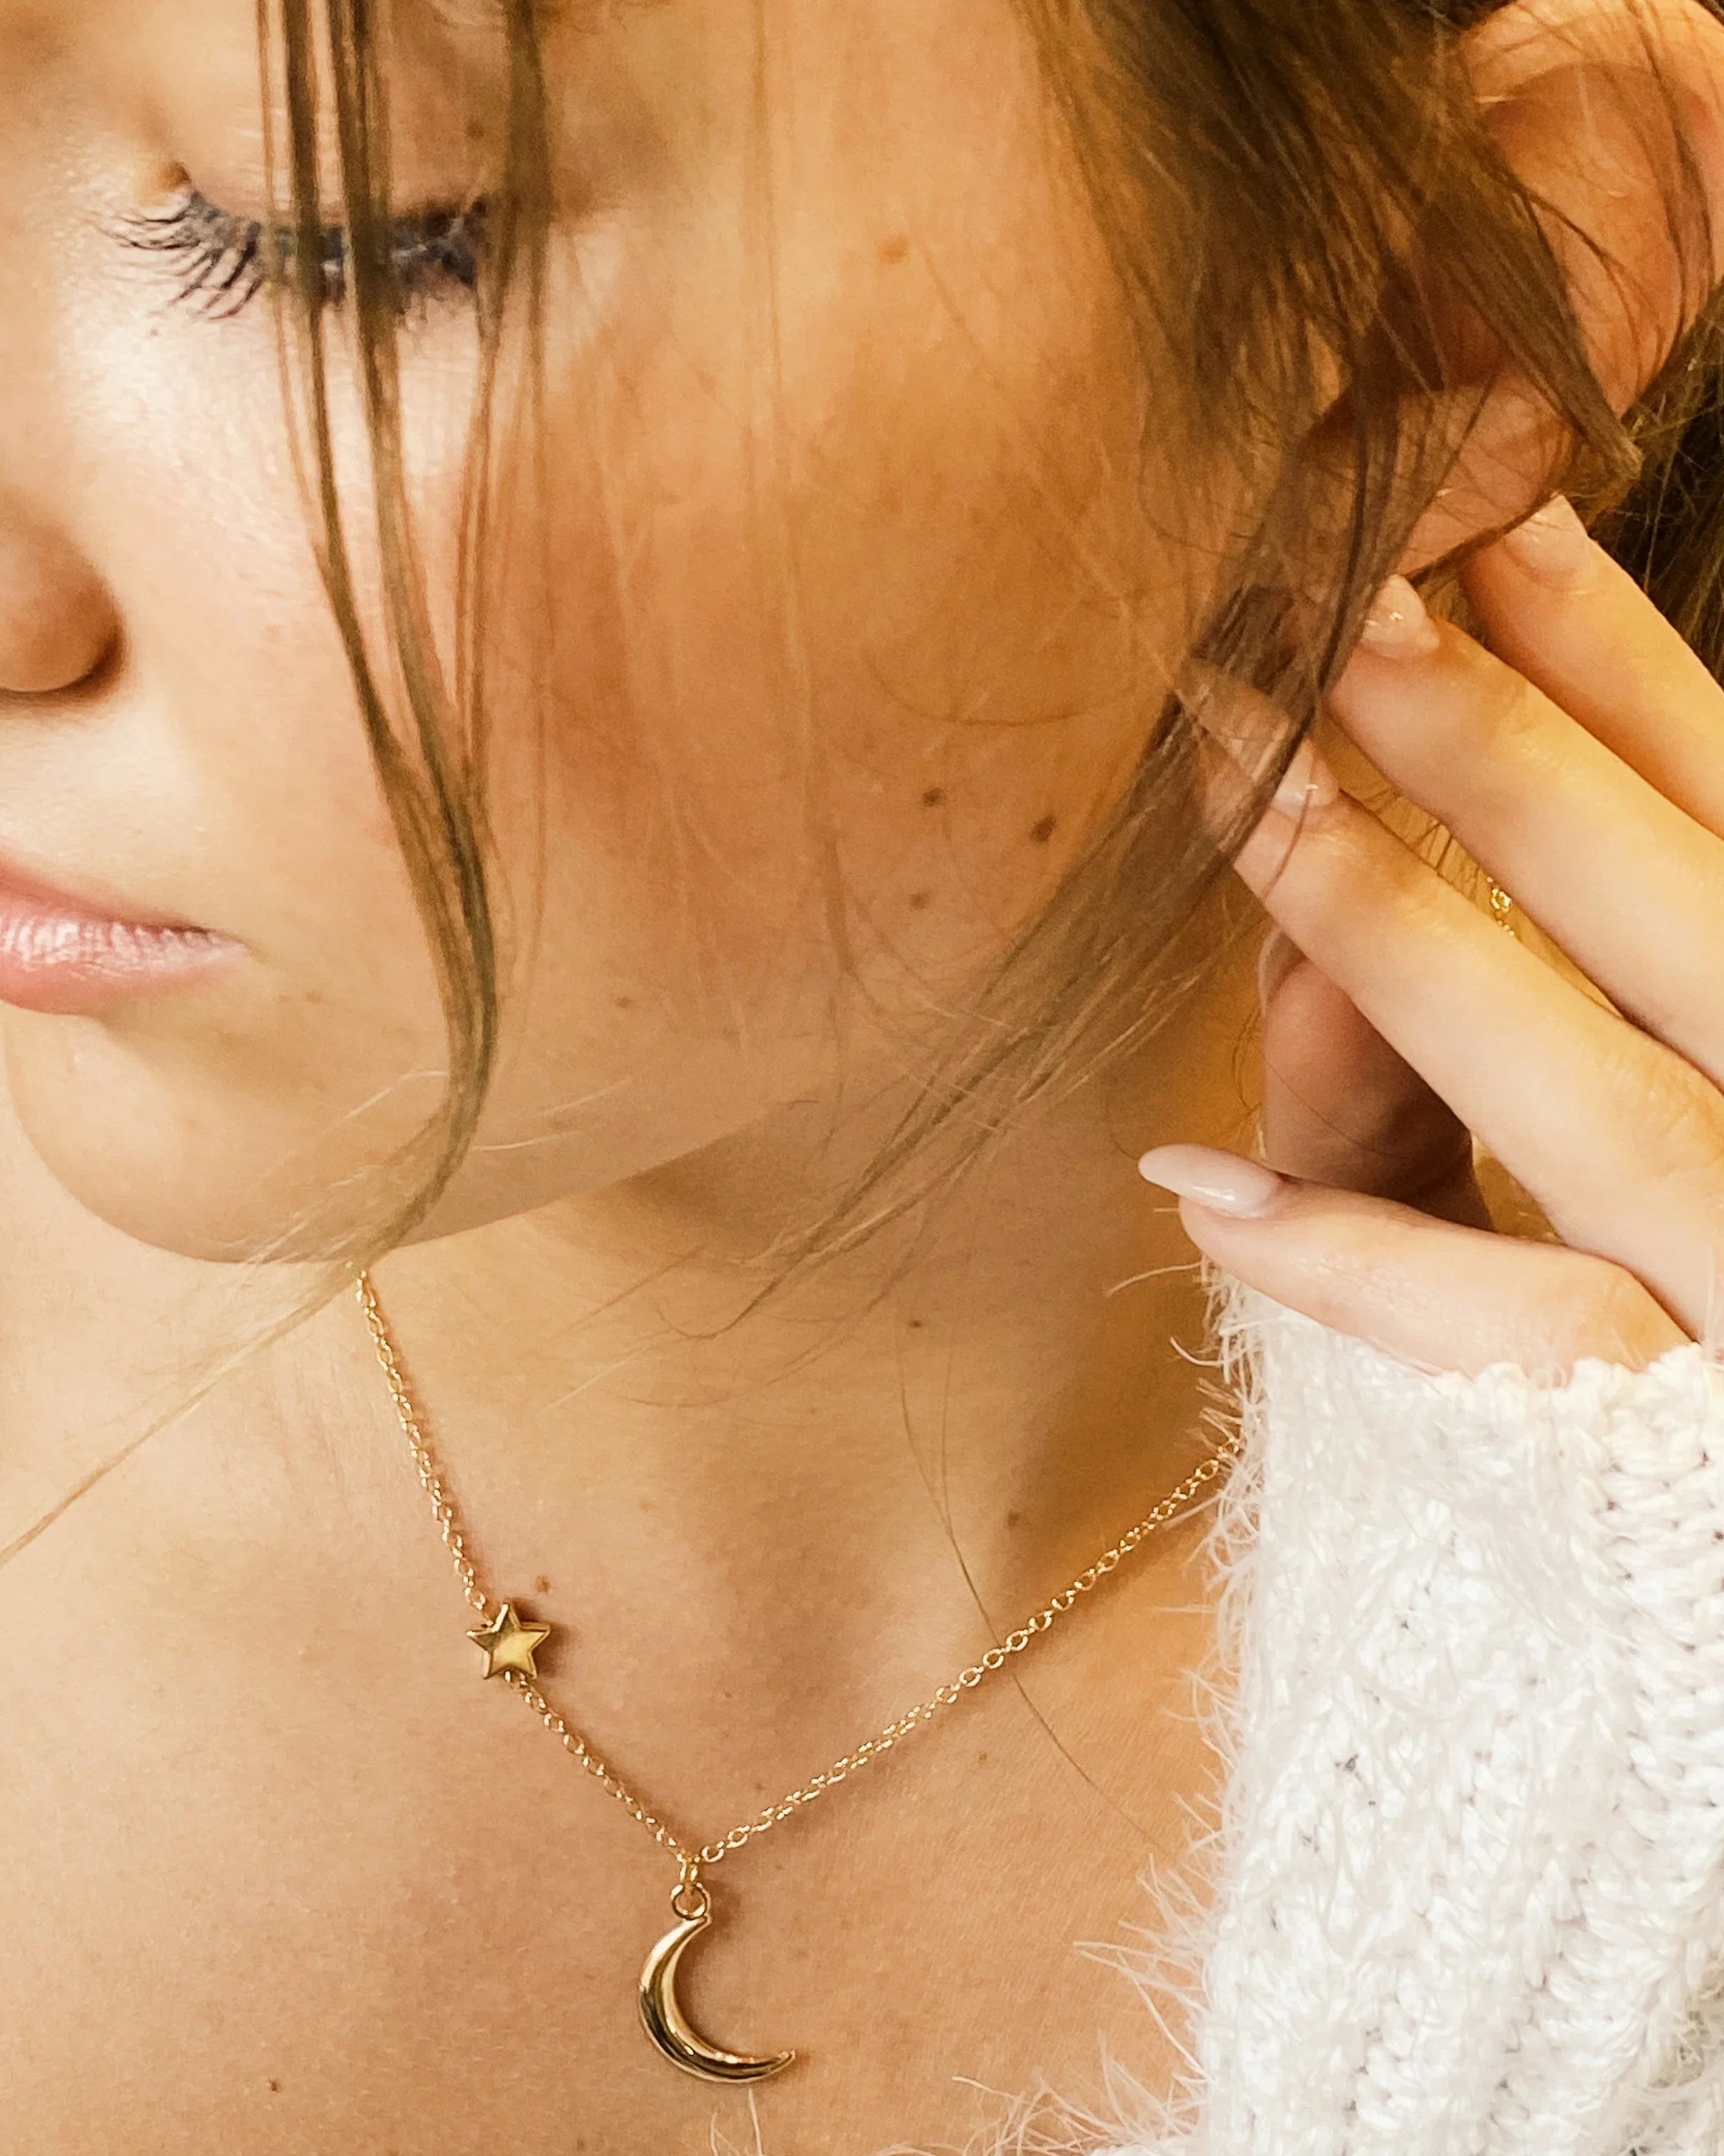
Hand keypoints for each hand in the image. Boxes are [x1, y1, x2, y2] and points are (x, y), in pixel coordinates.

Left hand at [1140, 494, 1723, 1378]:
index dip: (1619, 661)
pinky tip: (1193, 1184)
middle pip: (1670, 904)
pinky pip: (1518, 1332)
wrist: (1721, 1627)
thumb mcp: (1709, 1139)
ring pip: (1591, 1093)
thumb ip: (1601, 1021)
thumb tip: (1378, 918)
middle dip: (1491, 736)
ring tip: (1246, 795)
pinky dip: (1360, 1259)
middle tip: (1324, 580)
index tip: (1483, 514)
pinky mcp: (1689, 1466)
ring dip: (1404, 937)